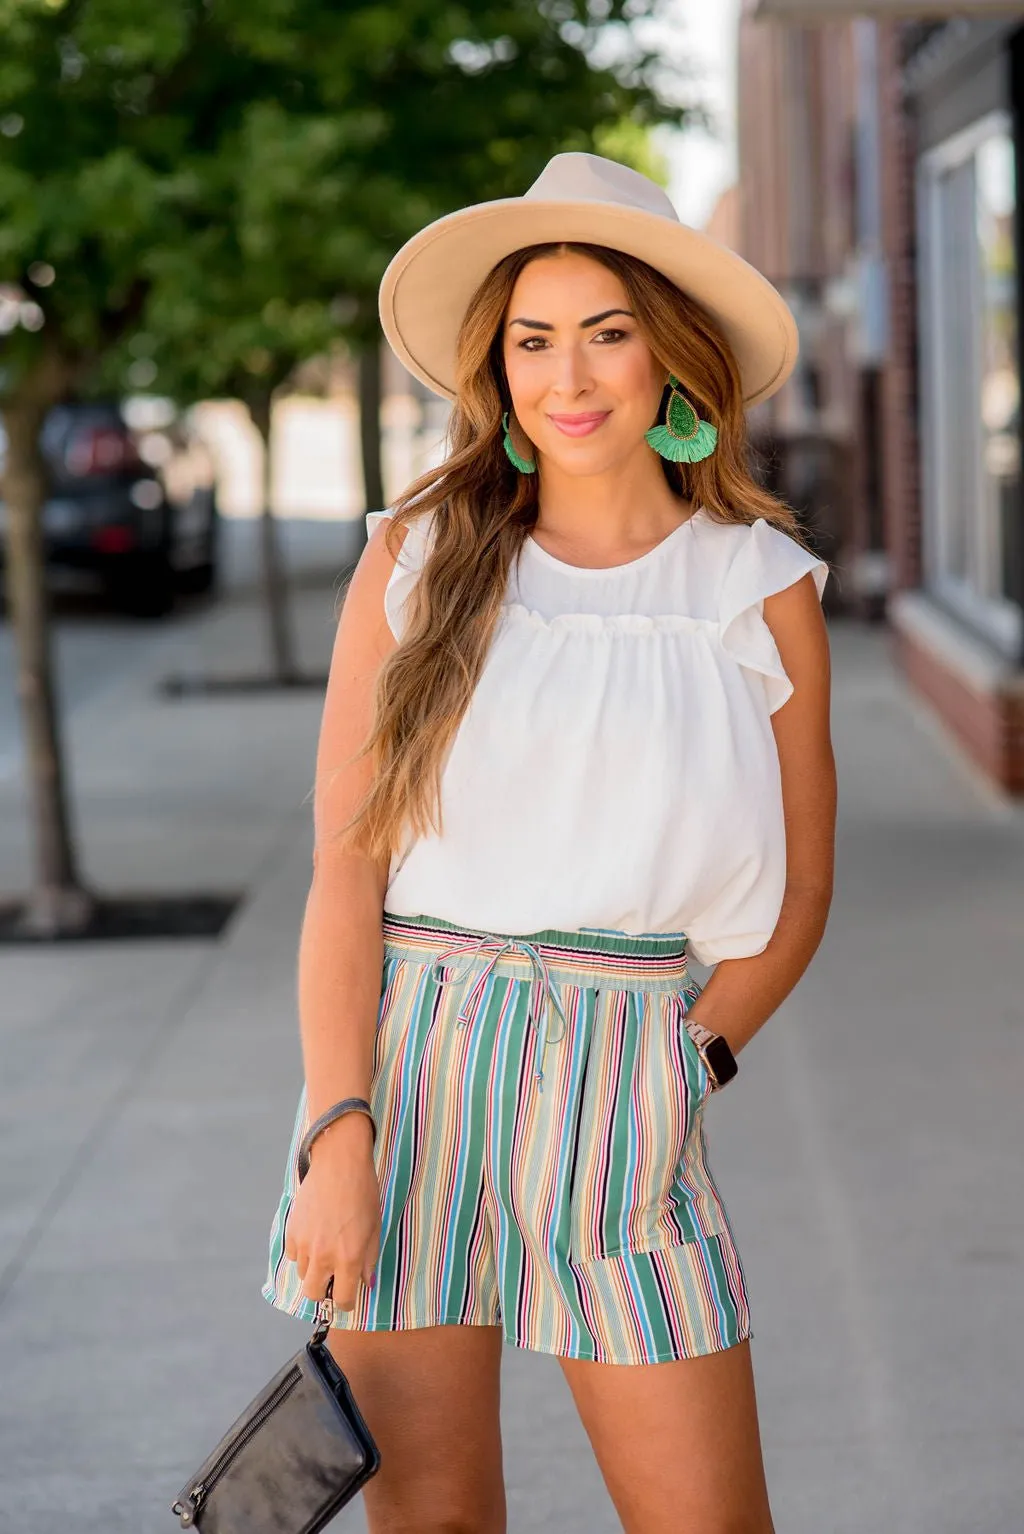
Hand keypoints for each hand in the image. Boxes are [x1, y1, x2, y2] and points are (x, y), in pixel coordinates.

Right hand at [284, 1117, 380, 1311]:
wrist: (339, 1164)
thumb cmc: (363, 1194)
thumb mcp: (375, 1228)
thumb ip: (369, 1259)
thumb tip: (365, 1283)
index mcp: (349, 1258)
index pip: (343, 1299)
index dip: (347, 1302)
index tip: (348, 1295)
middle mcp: (324, 1255)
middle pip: (314, 1295)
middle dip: (323, 1292)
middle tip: (332, 1278)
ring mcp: (305, 1243)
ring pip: (302, 1274)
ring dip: (313, 1269)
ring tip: (326, 1248)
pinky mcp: (291, 1230)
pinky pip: (293, 1254)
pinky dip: (302, 1252)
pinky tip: (314, 1234)